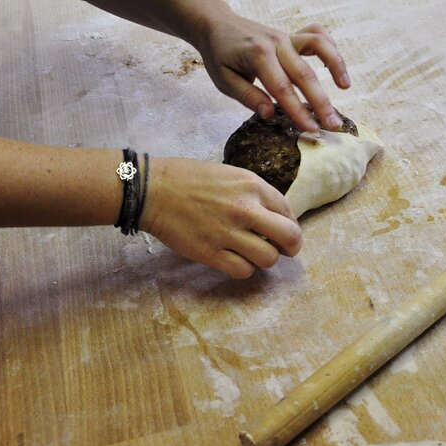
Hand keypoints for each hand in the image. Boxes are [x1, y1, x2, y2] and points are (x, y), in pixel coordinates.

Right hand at [140, 157, 301, 277]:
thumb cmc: (188, 178)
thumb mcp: (229, 174)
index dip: (291, 224)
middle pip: (289, 237)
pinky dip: (244, 269)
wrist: (153, 190)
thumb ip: (253, 193)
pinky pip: (243, 271)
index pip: (288, 211)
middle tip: (285, 250)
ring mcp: (228, 232)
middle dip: (292, 247)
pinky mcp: (211, 253)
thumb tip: (274, 215)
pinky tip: (235, 260)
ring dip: (265, 259)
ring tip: (253, 253)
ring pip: (268, 259)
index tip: (285, 231)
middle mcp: (245, 208)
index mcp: (252, 185)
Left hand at [195, 12, 350, 131]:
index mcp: (258, 55)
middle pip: (305, 74)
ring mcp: (286, 37)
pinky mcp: (291, 35)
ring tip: (345, 87)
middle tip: (333, 124)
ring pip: (318, 48)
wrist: (216, 24)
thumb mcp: (224, 80)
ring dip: (335, 66)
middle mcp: (276, 43)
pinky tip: (337, 66)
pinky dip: (330, 47)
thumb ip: (248, 96)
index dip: (299, 111)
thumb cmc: (219, 55)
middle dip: (321, 102)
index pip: (283, 89)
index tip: (312, 129)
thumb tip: (270, 114)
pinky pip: (317, 35)